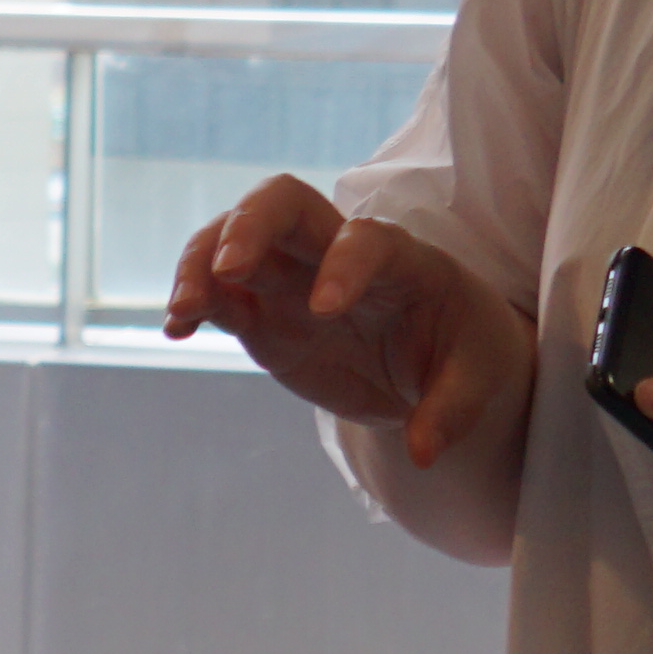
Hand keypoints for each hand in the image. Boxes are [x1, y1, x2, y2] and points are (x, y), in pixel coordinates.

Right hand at [163, 175, 532, 471]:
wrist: (428, 359)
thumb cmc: (460, 352)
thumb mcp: (475, 380)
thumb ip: (451, 410)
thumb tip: (424, 451)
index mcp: (399, 259)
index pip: (366, 240)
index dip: (344, 265)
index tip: (324, 310)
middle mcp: (335, 251)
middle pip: (283, 202)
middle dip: (250, 225)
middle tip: (227, 268)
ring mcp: (291, 276)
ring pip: (233, 236)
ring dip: (201, 262)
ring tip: (183, 313)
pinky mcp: (260, 309)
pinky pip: (217, 290)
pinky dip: (192, 303)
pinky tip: (176, 329)